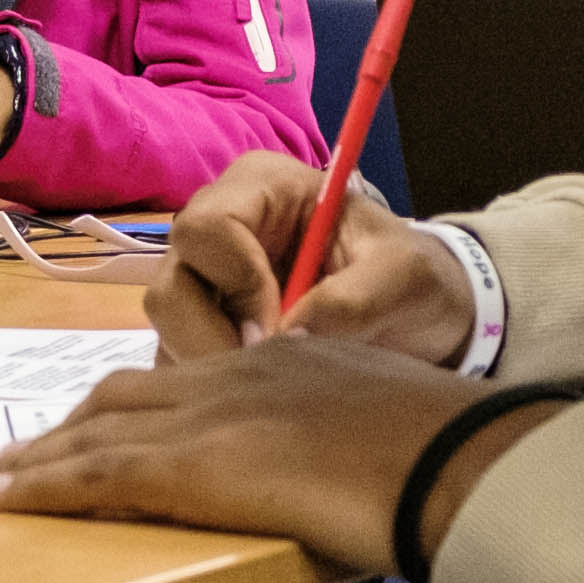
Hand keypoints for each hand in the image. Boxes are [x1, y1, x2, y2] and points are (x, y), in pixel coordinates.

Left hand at [0, 335, 551, 575]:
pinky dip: (39, 485)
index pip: (186, 383)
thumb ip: (356, 455)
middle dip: (67, 428)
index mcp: (286, 362)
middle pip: (124, 396)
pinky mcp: (191, 462)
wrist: (457, 458)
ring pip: (96, 430)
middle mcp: (236, 375)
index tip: (100, 429)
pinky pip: (94, 473)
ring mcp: (209, 415)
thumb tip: (357, 497)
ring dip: (36, 457)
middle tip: (15, 454)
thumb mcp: (394, 438)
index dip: (131, 408)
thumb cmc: (448, 459)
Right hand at [151, 157, 473, 362]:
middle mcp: (218, 227)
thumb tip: (290, 336)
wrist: (416, 314)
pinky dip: (208, 387)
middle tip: (265, 374)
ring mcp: (201, 281)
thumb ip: (355, 299)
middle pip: (171, 284)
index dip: (237, 284)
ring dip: (211, 366)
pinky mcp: (198, 327)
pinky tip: (257, 394)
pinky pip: (175, 360)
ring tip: (270, 386)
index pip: (208, 227)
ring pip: (167, 330)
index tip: (281, 332)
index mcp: (262, 188)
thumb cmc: (411, 278)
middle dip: (213, 338)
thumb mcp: (406, 278)